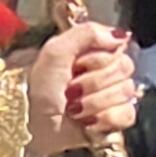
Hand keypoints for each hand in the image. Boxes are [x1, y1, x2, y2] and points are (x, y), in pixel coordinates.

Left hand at [25, 21, 135, 156]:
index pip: (119, 48)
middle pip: (125, 70)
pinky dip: (107, 120)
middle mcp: (103, 71)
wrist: (27, 123)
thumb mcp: (55, 50)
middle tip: (70, 90)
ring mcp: (109, 97)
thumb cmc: (35, 86)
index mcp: (91, 51)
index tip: (77, 65)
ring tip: (74, 108)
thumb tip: (122, 36)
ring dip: (95, 103)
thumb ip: (88, 33)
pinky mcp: (111, 121)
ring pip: (126, 93)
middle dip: (95, 83)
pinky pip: (127, 115)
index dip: (100, 59)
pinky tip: (89, 122)